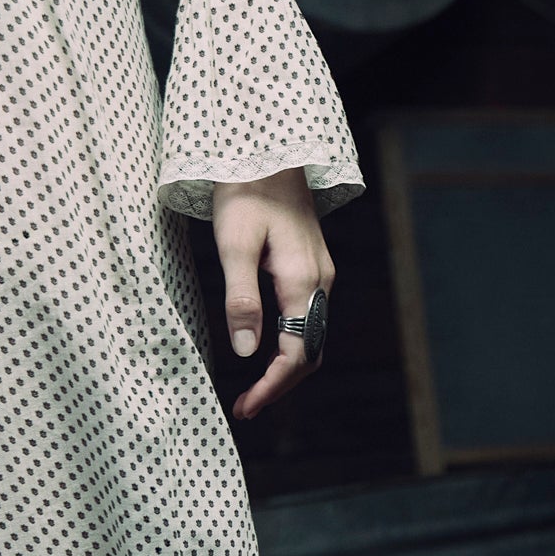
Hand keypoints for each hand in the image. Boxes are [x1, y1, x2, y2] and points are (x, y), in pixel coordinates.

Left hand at [211, 167, 334, 421]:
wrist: (269, 147)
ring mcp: (320, 275)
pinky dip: (289, 347)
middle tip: (246, 408)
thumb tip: (247, 352)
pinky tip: (266, 354)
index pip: (296, 354)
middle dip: (279, 386)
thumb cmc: (246, 189)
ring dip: (284, 370)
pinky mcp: (311, 268)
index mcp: (303, 281)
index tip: (246, 407)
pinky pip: (307, 321)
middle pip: (309, 353)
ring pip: (310, 339)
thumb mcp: (234, 244)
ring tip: (253, 391)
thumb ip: (241, 298)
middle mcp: (320, 282)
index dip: (271, 387)